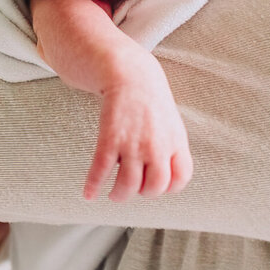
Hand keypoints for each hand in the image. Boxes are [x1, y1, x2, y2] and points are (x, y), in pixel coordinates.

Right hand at [84, 50, 193, 202]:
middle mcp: (156, 147)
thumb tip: (167, 174)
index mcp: (175, 142)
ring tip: (113, 194)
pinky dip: (93, 185)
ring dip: (119, 195)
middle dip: (141, 193)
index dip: (168, 187)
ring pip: (127, 186)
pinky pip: (101, 170)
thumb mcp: (171, 123)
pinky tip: (89, 193)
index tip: (156, 185)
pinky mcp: (110, 139)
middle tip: (132, 189)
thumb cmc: (151, 100)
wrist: (131, 74)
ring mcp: (133, 144)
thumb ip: (172, 148)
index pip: (180, 179)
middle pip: (153, 188)